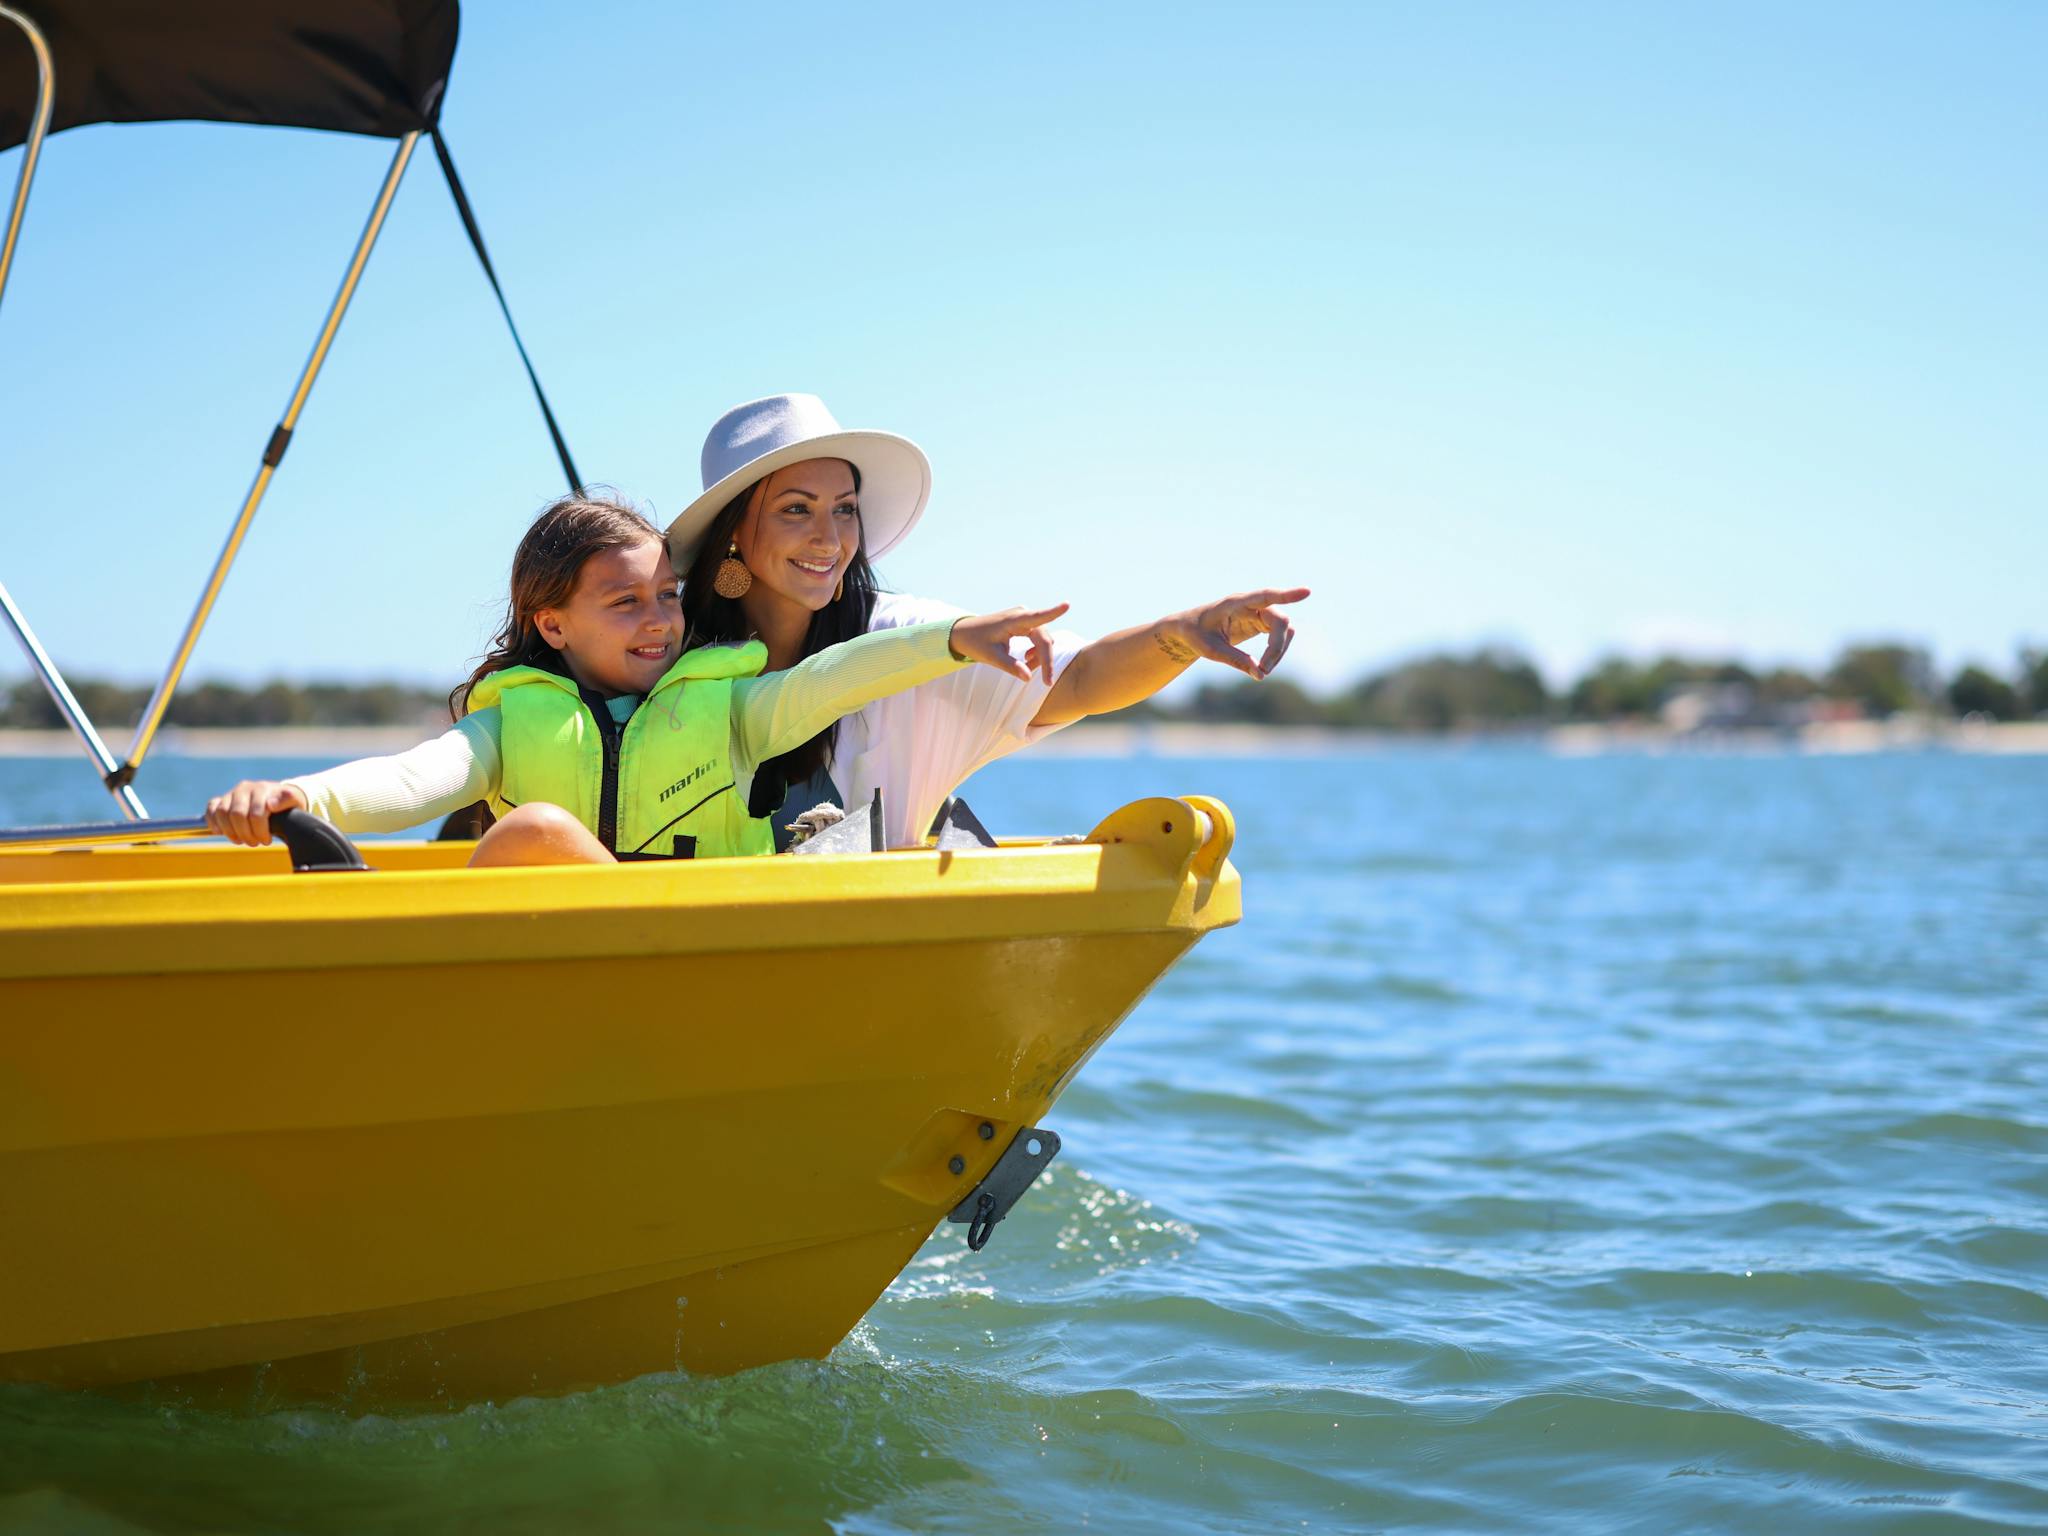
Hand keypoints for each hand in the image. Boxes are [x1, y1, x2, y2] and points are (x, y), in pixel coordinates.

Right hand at [204, 779, 307, 846]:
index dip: (260, 831)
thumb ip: (287, 799)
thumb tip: (271, 804)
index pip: (256, 814)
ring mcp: (231, 794)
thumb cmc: (286, 803)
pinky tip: (220, 832)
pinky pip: (211, 808)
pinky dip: (212, 821)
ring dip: (230, 832)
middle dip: (246, 834)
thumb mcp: (294, 800)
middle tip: (255, 843)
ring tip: (241, 841)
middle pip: (237, 815)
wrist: (278, 797)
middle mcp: (244, 789)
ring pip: (221, 813)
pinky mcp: (221, 800)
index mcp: (261, 789)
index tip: (267, 841)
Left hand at [949, 604, 1070, 682]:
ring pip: (1043, 640)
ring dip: (1040, 657)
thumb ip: (1010, 666)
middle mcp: (1022, 615)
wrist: (964, 633)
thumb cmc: (975, 642)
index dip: (1053, 612)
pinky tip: (1026, 660)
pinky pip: (1038, 639)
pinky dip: (1036, 653)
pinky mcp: (1025, 624)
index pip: (1036, 617)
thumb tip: (1028, 678)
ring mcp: (1024, 619)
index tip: (1067, 605)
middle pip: (1044, 638)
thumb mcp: (990, 657)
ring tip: (1026, 668)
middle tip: (1047, 682)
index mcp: (1013, 620)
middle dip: (1046, 660)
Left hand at [1161, 587, 1310, 679]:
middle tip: (1264, 671)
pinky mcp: (1260, 622)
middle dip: (1277, 647)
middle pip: (1280, 621)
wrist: (1187, 628)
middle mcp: (1250, 604)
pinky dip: (1276, 651)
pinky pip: (1279, 635)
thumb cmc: (1195, 634)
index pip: (1265, 596)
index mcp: (1235, 603)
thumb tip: (1261, 675)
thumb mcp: (1211, 650)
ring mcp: (1257, 612)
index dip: (1286, 595)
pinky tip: (1264, 666)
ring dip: (1278, 651)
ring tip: (1262, 672)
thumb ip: (1236, 660)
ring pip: (1283, 629)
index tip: (1306, 592)